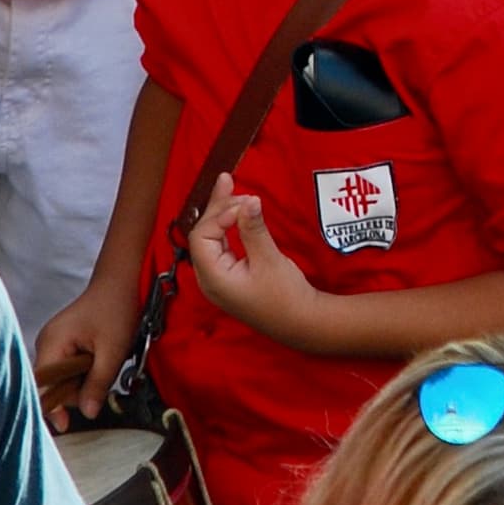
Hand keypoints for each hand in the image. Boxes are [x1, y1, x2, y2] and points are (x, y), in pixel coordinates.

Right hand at [33, 278, 139, 428]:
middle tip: (100, 383)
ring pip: (62, 377)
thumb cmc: (117, 308)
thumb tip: (88, 413)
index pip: (42, 384)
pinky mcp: (64, 342)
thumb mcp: (112, 350)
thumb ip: (98, 383)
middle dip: (75, 392)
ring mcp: (54, 342)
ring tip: (104, 365)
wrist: (123, 281)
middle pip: (52, 384)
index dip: (52, 406)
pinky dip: (83, 371)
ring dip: (82, 381)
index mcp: (52, 343)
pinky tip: (99, 363)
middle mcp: (47, 343)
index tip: (65, 425)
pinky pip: (69, 367)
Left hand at [186, 174, 323, 341]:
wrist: (301, 323)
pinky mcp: (229, 277)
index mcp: (213, 277)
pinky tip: (235, 213)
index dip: (220, 215)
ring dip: (222, 214)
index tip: (246, 205)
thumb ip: (254, 229)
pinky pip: (221, 246)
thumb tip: (248, 200)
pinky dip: (228, 227)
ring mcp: (218, 279)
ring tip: (230, 188)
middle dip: (217, 208)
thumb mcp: (269, 260)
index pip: (202, 236)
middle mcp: (209, 278)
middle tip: (229, 181)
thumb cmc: (285, 297)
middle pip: (203, 235)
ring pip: (211, 239)